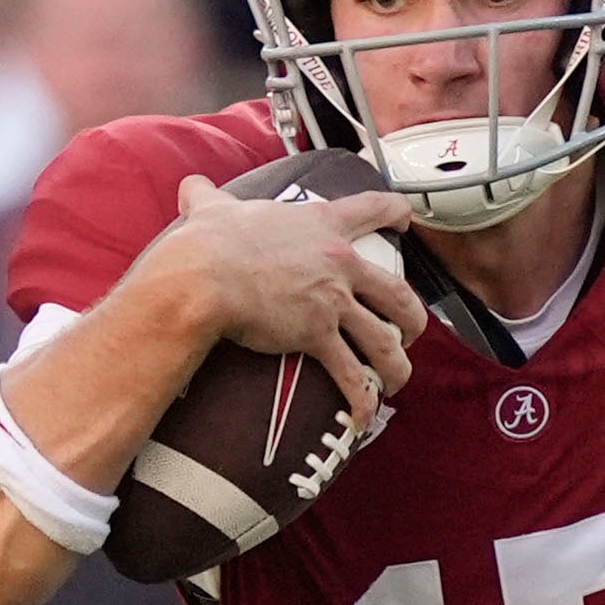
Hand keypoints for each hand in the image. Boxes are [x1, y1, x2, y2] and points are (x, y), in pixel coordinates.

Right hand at [161, 172, 425, 424]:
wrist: (204, 276)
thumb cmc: (210, 242)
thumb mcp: (213, 210)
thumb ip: (209, 198)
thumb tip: (192, 189)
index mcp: (322, 225)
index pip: (373, 209)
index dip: (397, 214)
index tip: (406, 221)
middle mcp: (339, 262)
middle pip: (397, 290)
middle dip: (412, 316)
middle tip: (410, 328)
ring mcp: (333, 301)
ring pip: (385, 338)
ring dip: (396, 363)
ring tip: (397, 379)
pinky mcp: (318, 335)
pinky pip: (351, 375)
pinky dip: (362, 398)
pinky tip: (364, 414)